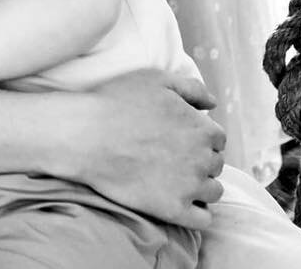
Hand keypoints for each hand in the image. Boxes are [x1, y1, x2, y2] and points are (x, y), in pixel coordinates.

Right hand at [68, 70, 223, 228]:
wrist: (84, 135)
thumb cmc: (115, 103)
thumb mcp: (155, 79)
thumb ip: (192, 88)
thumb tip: (213, 102)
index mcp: (202, 128)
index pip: (216, 139)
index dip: (198, 137)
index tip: (177, 138)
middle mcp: (203, 159)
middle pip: (215, 165)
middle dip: (198, 160)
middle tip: (170, 156)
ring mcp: (190, 187)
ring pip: (212, 192)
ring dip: (199, 186)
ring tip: (172, 179)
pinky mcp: (173, 210)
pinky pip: (202, 220)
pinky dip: (196, 213)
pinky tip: (178, 202)